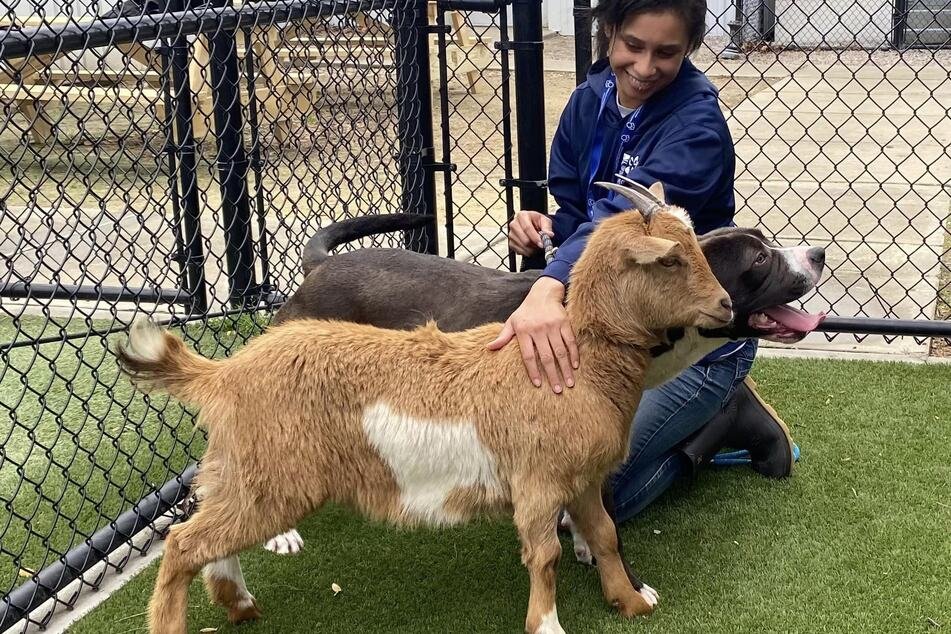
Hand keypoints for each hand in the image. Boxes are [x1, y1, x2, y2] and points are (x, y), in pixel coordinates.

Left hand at [487, 277, 578, 393]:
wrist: (543, 293)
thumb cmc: (525, 311)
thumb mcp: (512, 322)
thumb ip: (502, 337)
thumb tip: (489, 348)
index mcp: (524, 332)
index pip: (528, 356)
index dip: (533, 371)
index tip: (538, 384)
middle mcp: (538, 329)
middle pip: (546, 357)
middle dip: (552, 375)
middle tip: (557, 390)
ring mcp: (553, 326)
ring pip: (560, 351)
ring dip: (565, 369)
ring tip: (569, 383)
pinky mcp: (565, 323)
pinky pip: (571, 341)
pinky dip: (574, 354)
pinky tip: (575, 366)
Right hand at [508, 210, 552, 255]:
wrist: (532, 225)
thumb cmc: (538, 222)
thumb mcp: (545, 221)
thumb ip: (547, 228)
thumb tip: (549, 235)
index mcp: (522, 215)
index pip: (527, 228)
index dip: (535, 238)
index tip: (542, 244)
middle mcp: (514, 224)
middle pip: (524, 239)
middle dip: (534, 245)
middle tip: (541, 246)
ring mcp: (511, 234)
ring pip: (522, 246)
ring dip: (532, 249)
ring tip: (537, 246)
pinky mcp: (510, 242)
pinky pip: (519, 251)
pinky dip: (527, 252)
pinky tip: (532, 248)